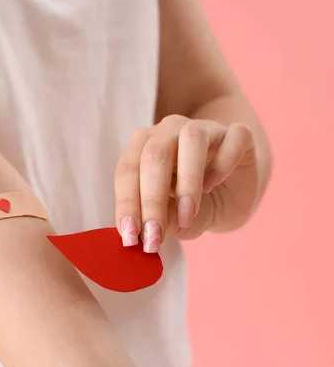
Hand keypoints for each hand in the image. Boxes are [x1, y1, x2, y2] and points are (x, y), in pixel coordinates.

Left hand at [114, 115, 257, 251]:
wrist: (234, 197)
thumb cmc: (195, 205)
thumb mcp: (173, 220)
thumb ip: (160, 220)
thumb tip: (146, 231)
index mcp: (144, 147)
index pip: (128, 170)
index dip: (126, 203)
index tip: (128, 237)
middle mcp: (170, 130)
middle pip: (154, 154)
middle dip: (151, 200)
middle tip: (154, 236)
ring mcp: (206, 128)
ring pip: (191, 138)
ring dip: (186, 182)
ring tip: (186, 216)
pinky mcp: (240, 135)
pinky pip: (234, 138)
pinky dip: (223, 162)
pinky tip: (214, 184)